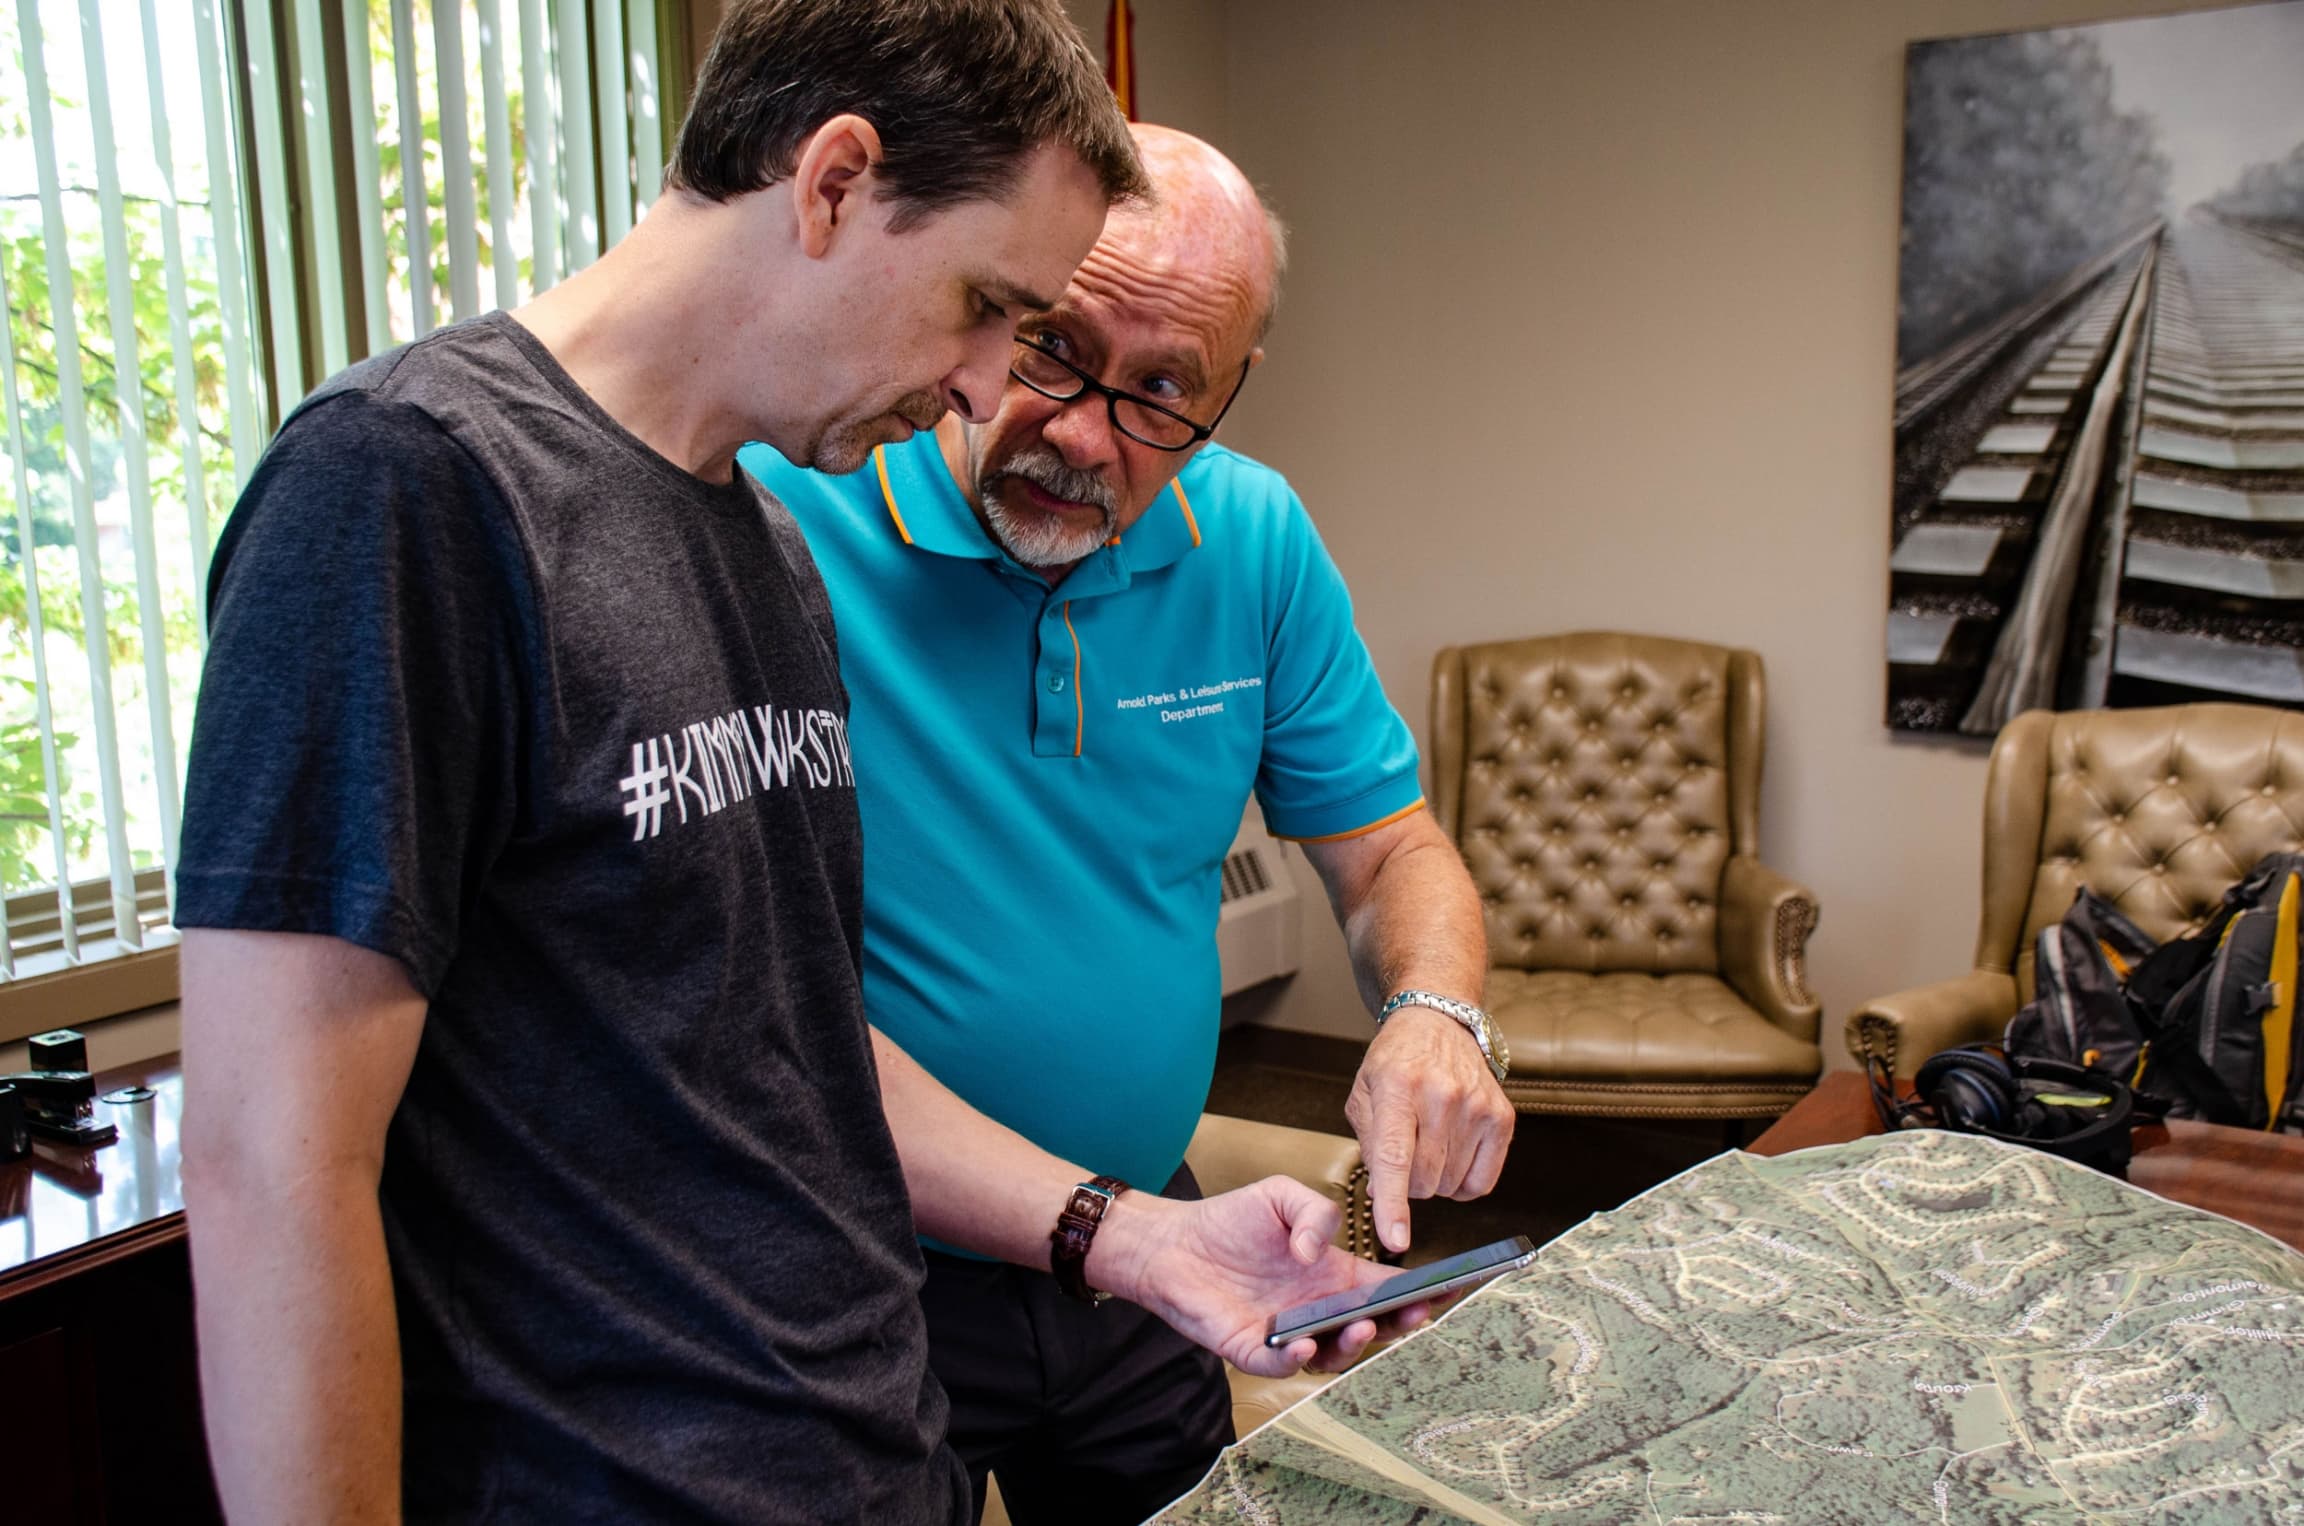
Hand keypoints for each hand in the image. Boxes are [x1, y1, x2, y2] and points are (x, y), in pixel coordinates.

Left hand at [1087, 1177, 1430, 1378]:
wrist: (1174, 1243)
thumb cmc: (1229, 1220)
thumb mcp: (1280, 1195)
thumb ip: (1312, 1212)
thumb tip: (1318, 1252)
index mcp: (1334, 1273)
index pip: (1387, 1287)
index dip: (1421, 1290)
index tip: (1451, 1288)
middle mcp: (1318, 1307)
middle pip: (1373, 1326)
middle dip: (1399, 1324)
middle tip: (1415, 1314)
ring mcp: (1290, 1332)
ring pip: (1334, 1353)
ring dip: (1353, 1344)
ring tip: (1360, 1324)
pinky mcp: (1253, 1349)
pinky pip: (1282, 1364)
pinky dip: (1296, 1359)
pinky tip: (1302, 1341)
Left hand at [1347, 1005, 1515, 1253]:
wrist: (1439, 1025)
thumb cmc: (1396, 1062)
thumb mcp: (1364, 1092)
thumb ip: (1368, 1143)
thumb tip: (1382, 1191)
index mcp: (1397, 1087)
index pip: (1394, 1157)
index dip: (1393, 1203)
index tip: (1395, 1239)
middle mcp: (1441, 1095)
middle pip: (1424, 1181)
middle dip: (1407, 1184)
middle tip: (1405, 1156)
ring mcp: (1476, 1106)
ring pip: (1450, 1186)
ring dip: (1435, 1180)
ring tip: (1429, 1143)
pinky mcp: (1502, 1118)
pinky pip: (1482, 1184)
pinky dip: (1462, 1183)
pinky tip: (1453, 1156)